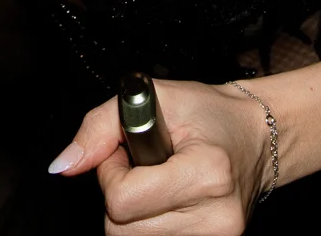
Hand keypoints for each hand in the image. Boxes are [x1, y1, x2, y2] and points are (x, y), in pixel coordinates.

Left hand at [49, 79, 268, 233]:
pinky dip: (150, 226)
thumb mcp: (154, 97)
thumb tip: (64, 166)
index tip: (126, 154)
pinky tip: (167, 202)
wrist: (256, 136)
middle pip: (123, 230)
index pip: (122, 201)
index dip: (111, 174)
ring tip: (158, 182)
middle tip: (141, 168)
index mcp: (206, 172)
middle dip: (119, 197)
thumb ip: (98, 128)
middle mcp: (216, 215)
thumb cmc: (209, 113)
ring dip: (134, 213)